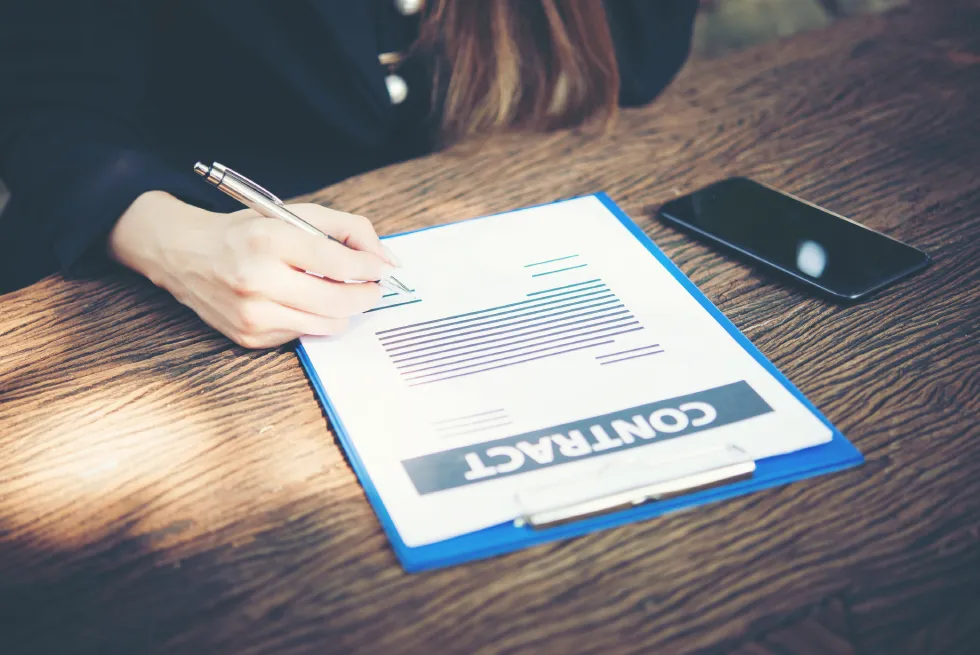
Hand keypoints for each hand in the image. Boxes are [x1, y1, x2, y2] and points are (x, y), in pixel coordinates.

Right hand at [108, 191, 399, 347]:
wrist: (185, 254)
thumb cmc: (246, 232)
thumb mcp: (293, 214)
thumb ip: (347, 228)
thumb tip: (387, 259)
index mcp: (268, 239)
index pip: (338, 262)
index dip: (370, 267)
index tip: (382, 268)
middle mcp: (257, 279)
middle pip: (339, 301)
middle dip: (367, 295)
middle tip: (373, 287)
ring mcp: (252, 314)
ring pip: (327, 325)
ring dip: (345, 312)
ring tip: (342, 294)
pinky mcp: (249, 337)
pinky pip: (303, 335)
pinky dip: (314, 320)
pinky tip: (302, 302)